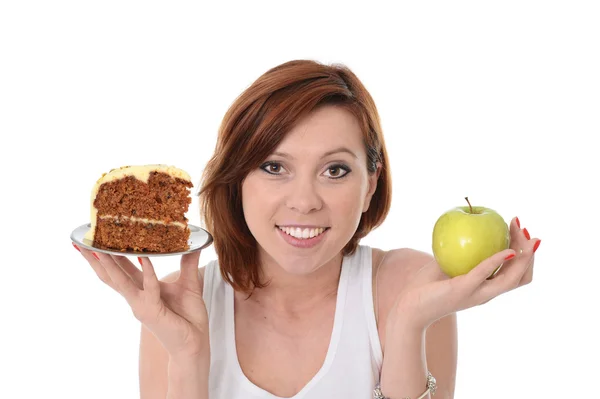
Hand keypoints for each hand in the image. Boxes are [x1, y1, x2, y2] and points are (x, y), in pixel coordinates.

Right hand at [76, 247, 208, 358]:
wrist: (194, 343)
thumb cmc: (189, 317)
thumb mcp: (189, 284)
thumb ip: (188, 263)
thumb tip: (195, 244)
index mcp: (142, 289)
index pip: (120, 268)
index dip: (107, 254)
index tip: (94, 239)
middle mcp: (136, 297)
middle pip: (111, 275)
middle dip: (96, 259)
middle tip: (82, 241)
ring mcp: (141, 306)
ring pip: (121, 281)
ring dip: (110, 264)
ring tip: (99, 248)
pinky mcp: (152, 312)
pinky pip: (149, 288)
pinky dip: (147, 272)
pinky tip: (143, 257)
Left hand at [391, 217, 540, 330]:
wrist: (409, 309)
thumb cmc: (425, 287)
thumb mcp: (446, 264)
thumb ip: (459, 252)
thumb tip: (466, 229)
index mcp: (485, 288)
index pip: (517, 275)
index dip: (526, 256)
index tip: (522, 232)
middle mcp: (487, 294)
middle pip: (521, 276)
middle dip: (530, 252)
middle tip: (525, 228)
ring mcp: (477, 294)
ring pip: (512, 279)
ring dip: (523, 257)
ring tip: (525, 236)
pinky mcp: (463, 290)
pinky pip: (484, 274)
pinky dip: (498, 261)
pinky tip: (506, 250)